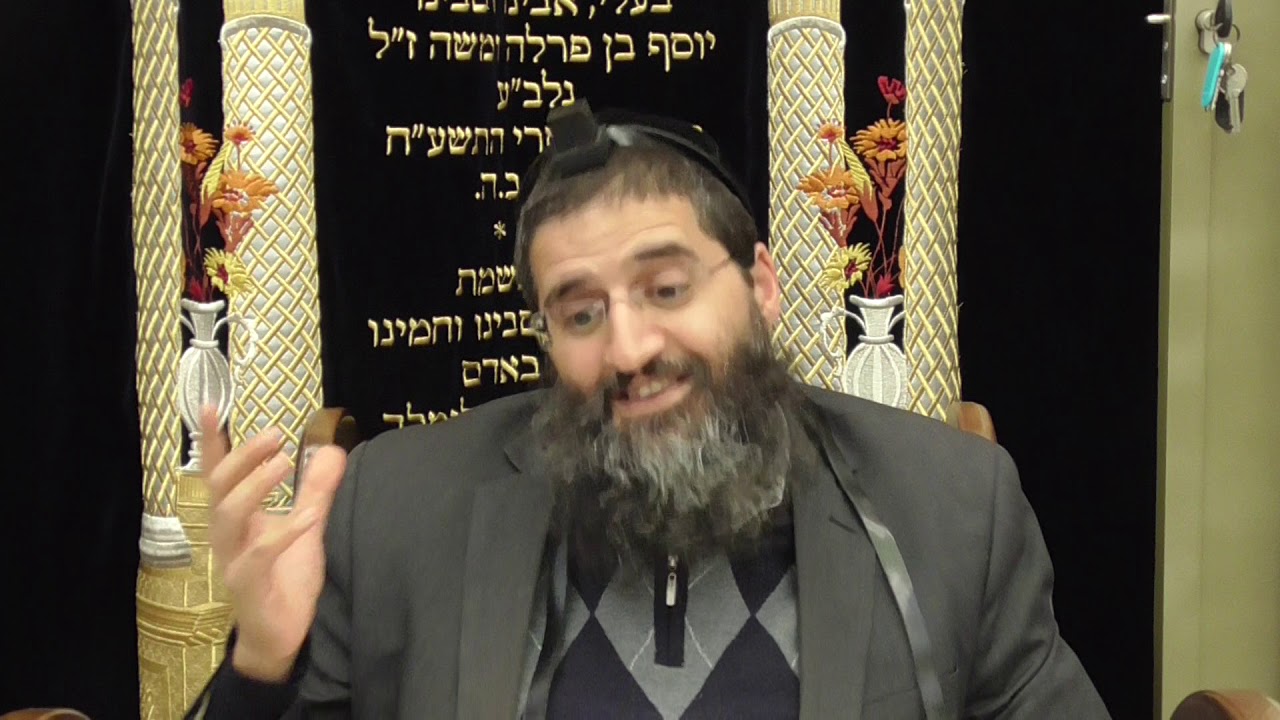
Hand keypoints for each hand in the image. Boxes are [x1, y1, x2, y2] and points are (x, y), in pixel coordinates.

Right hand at [199, 407, 346, 682]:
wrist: (283, 637)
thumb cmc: (288, 580)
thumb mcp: (307, 527)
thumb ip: (316, 490)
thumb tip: (332, 450)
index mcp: (238, 517)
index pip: (219, 473)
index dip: (213, 440)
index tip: (211, 405)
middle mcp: (229, 535)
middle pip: (219, 487)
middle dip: (242, 456)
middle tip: (273, 433)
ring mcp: (234, 559)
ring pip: (227, 515)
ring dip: (255, 485)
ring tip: (284, 462)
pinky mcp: (249, 585)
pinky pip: (259, 554)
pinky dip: (284, 532)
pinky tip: (308, 516)